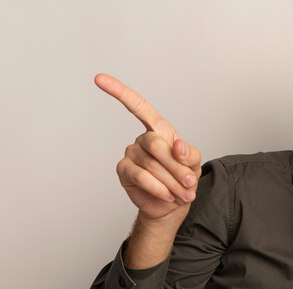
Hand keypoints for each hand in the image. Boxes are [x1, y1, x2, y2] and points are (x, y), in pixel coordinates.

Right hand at [94, 73, 200, 221]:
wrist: (173, 205)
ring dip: (171, 182)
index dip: (120, 92)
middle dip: (176, 167)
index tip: (99, 79)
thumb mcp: (193, 164)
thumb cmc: (183, 179)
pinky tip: (167, 195)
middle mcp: (142, 139)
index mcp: (159, 131)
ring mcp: (131, 154)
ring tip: (181, 193)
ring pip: (151, 164)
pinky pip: (141, 176)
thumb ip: (189, 154)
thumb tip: (177, 146)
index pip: (139, 107)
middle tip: (189, 183)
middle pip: (156, 144)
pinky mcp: (124, 171)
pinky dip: (158, 188)